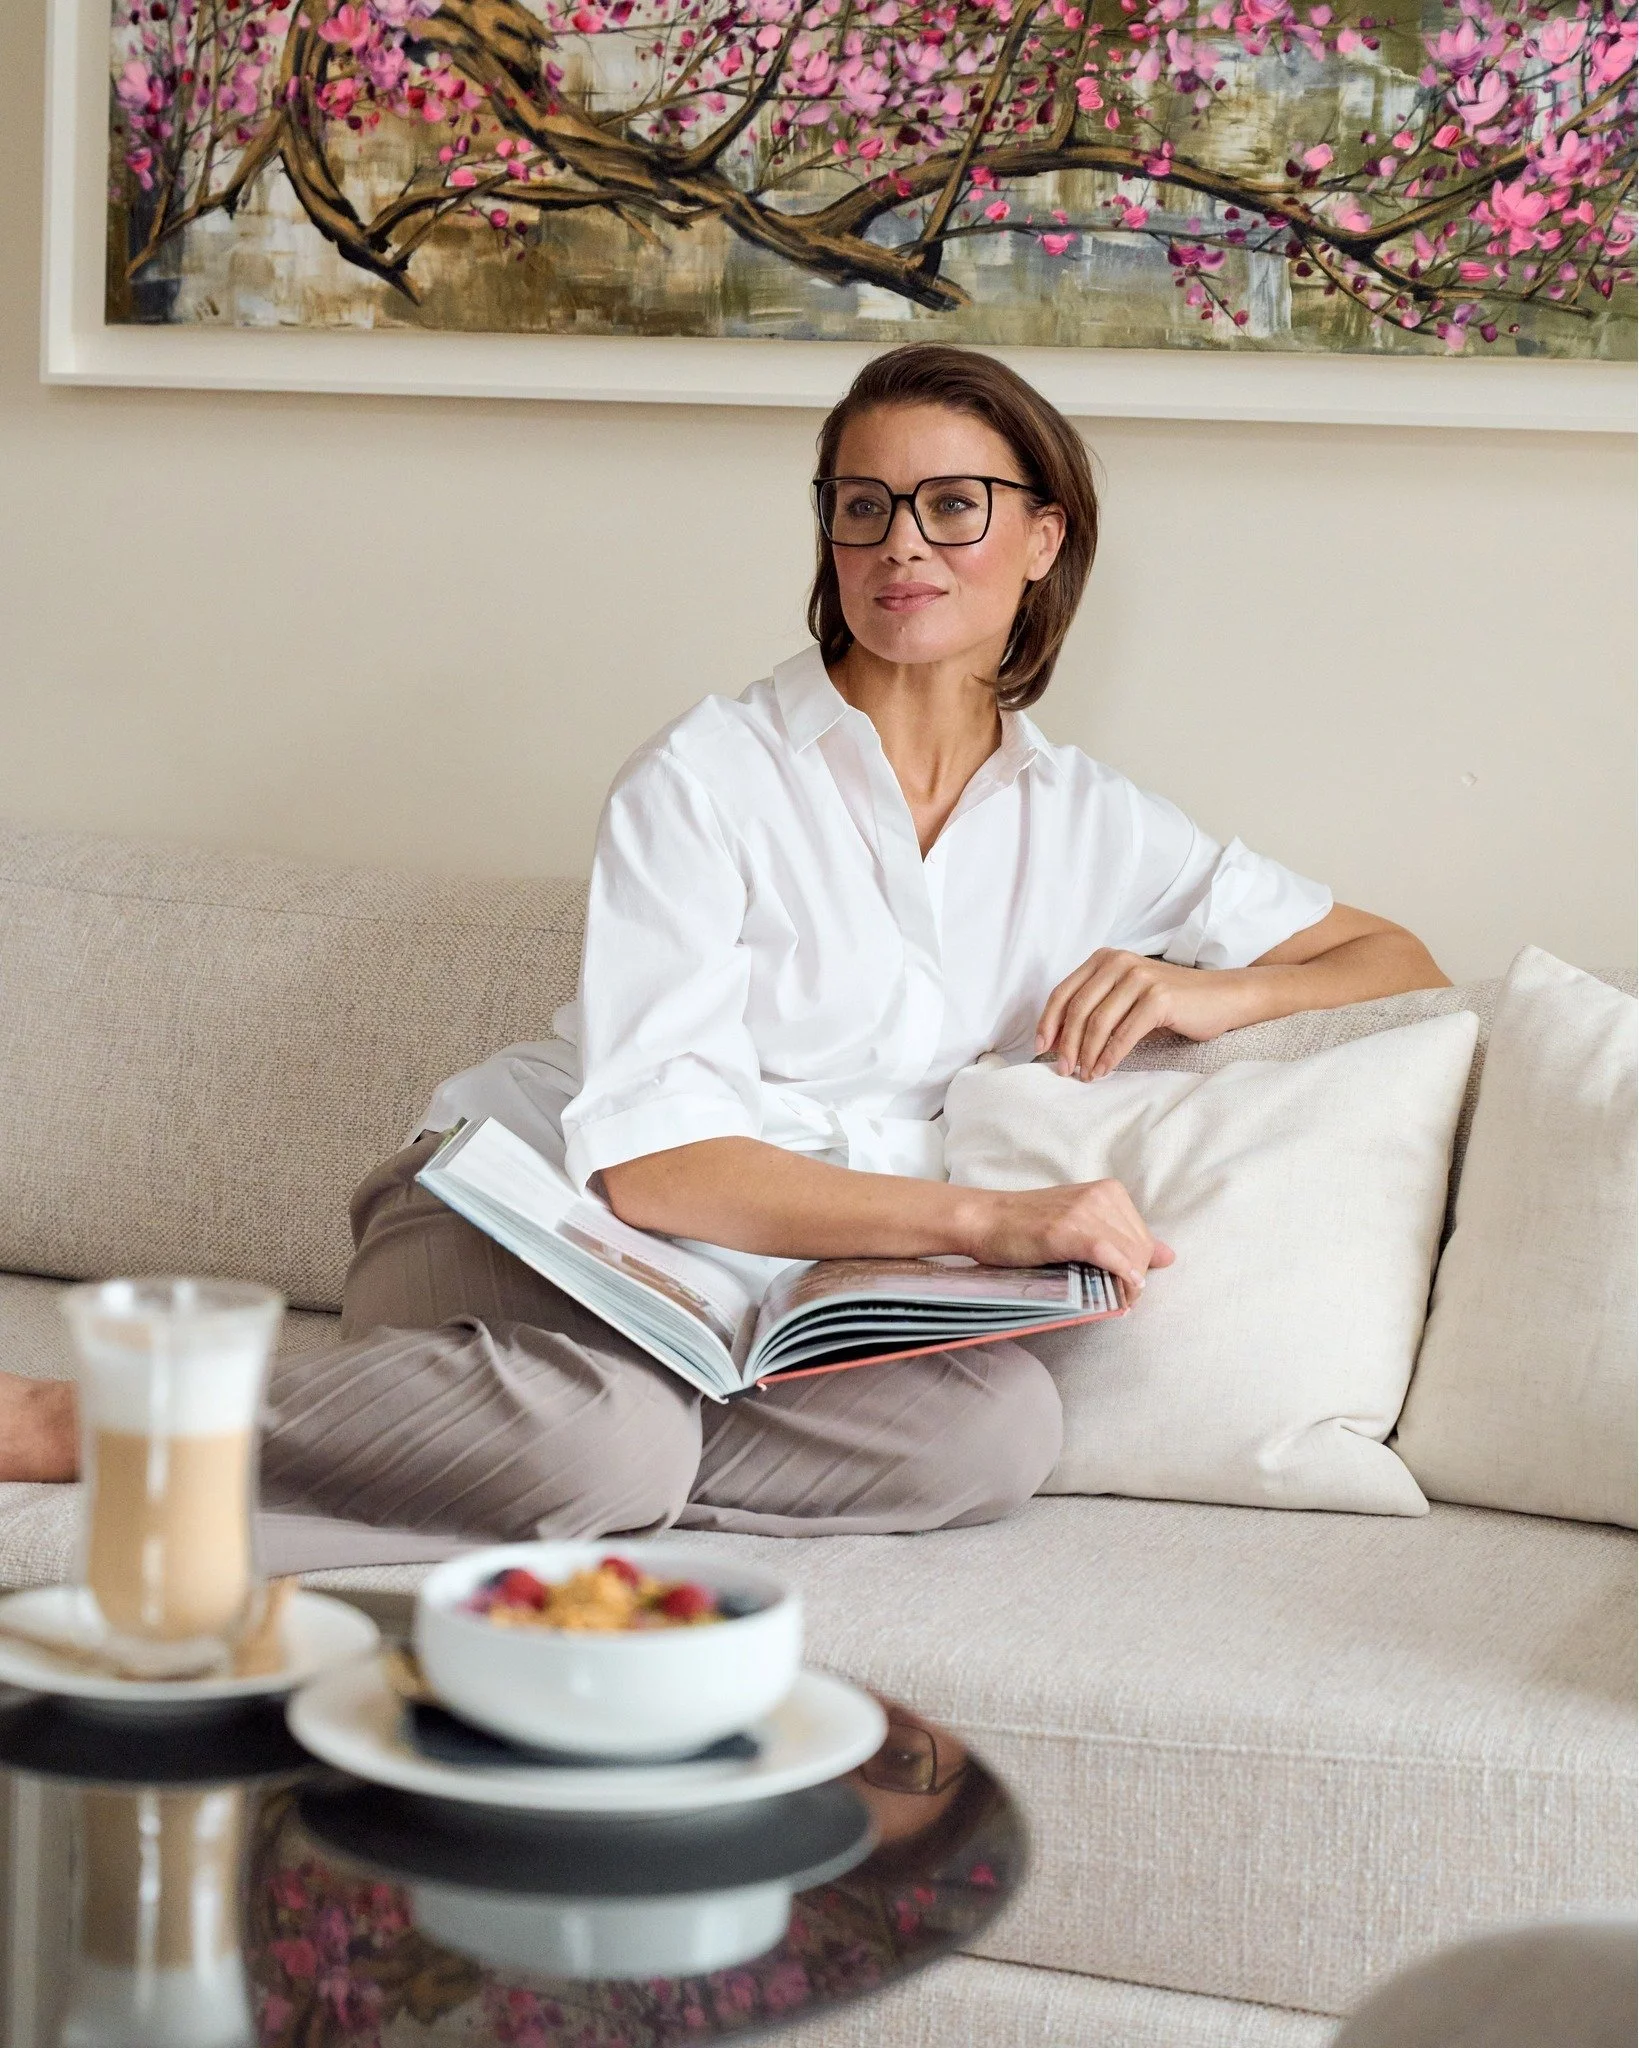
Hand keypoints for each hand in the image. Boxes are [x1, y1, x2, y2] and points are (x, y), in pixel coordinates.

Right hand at [959, 1180, 1174, 1305]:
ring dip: (1125, 1284)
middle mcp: (1101, 1196)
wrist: (984, 1219)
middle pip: (1140, 1249)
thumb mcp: (1083, 1225)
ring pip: (1129, 1255)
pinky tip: (1120, 1290)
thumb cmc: (1028, 1226)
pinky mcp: (1067, 1229)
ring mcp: (1084, 1211)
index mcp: (1109, 1191)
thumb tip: (1169, 1255)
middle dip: (1134, 1279)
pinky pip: (1108, 1255)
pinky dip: (1119, 1274)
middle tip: (1116, 1300)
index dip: (1139, 1268)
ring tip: (1111, 1300)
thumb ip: (1123, 1238)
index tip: (1123, 1287)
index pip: (1144, 1238)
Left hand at [1035, 950, 1247, 1079]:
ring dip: (1086, 1054)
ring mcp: (1139, 978)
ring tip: (1084, 1074)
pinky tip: (1103, 1070)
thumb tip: (1058, 1041)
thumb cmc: (1171, 1002)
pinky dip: (1109, 1056)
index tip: (1041, 1048)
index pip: (1064, 992)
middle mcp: (1119, 962)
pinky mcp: (1158, 998)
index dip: (1048, 1022)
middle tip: (1062, 1070)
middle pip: (1077, 1009)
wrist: (1220, 997)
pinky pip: (1124, 1034)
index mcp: (1105, 959)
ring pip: (1098, 1023)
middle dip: (1065, 1044)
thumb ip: (1096, 1006)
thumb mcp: (1126, 995)